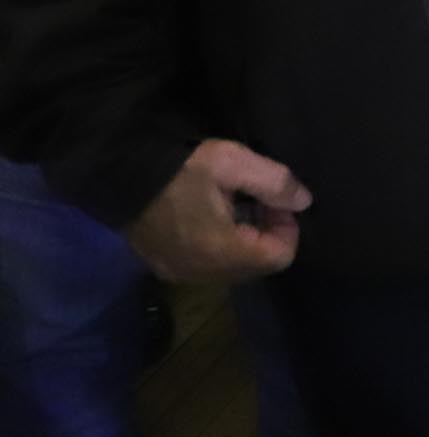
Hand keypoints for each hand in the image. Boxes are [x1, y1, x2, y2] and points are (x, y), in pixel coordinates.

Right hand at [126, 139, 309, 282]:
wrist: (116, 173)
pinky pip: (207, 265)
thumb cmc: (178, 169)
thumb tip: (304, 201)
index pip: (279, 257)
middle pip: (256, 265)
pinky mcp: (163, 266)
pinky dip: (219, 245)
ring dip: (244, 240)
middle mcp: (201, 273)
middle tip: (257, 199)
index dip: (287, 227)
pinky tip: (211, 215)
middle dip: (267, 233)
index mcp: (221, 253)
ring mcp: (179, 273)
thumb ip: (274, 182)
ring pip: (232, 267)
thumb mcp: (232, 162)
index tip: (275, 199)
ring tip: (234, 203)